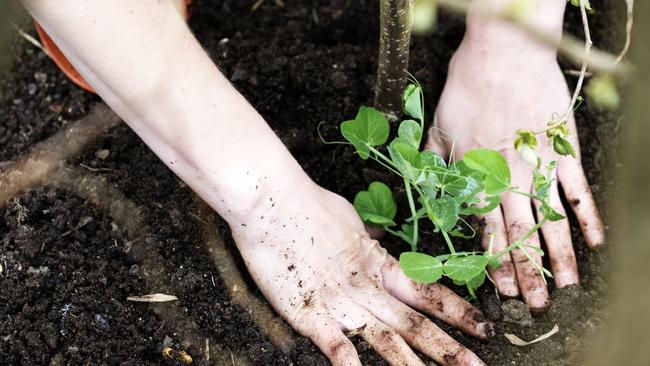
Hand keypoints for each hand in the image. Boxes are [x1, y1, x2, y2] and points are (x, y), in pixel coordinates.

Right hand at [231, 184, 491, 364]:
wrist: (271, 200)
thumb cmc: (308, 204)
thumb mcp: (348, 220)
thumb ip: (367, 240)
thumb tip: (380, 243)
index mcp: (377, 262)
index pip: (426, 291)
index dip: (459, 312)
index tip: (485, 328)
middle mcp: (367, 287)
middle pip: (416, 323)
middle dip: (450, 349)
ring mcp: (341, 303)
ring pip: (388, 340)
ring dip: (416, 365)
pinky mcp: (310, 315)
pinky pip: (338, 348)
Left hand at [427, 33, 604, 310]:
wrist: (503, 52)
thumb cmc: (465, 87)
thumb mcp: (437, 128)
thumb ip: (435, 163)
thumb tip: (426, 189)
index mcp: (478, 177)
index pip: (487, 231)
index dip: (496, 263)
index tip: (503, 290)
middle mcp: (510, 179)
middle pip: (521, 235)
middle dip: (529, 273)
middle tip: (538, 304)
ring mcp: (541, 164)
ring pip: (552, 220)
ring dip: (561, 256)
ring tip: (569, 286)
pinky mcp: (565, 147)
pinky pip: (579, 188)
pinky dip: (589, 215)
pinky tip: (597, 240)